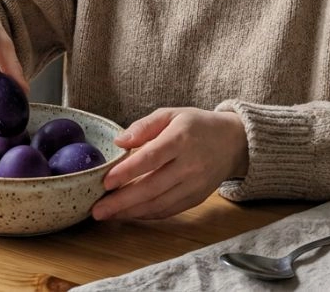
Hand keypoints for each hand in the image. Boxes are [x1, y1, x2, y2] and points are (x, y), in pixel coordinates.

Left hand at [90, 107, 247, 220]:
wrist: (233, 142)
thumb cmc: (196, 125)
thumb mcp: (171, 114)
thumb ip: (144, 126)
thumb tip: (119, 142)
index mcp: (181, 139)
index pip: (151, 158)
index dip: (127, 172)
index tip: (105, 182)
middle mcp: (190, 165)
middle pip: (152, 187)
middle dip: (122, 201)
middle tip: (97, 210)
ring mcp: (195, 184)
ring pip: (160, 203)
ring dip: (131, 212)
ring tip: (107, 215)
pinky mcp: (198, 198)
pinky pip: (170, 210)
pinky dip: (148, 215)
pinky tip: (129, 214)